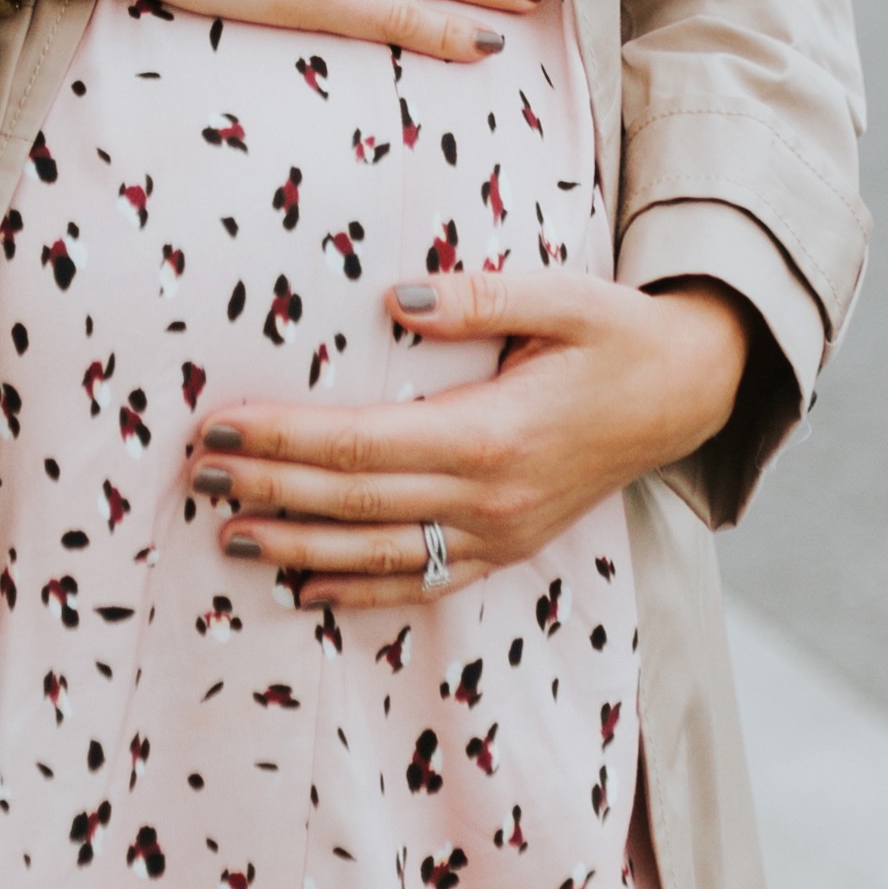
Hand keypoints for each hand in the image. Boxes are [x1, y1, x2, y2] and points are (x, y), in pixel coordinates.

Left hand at [187, 270, 752, 607]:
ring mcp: (499, 534)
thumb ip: (479, 297)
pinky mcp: (507, 549)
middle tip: (199, 475)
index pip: (363, 444)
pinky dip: (360, 593)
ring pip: (379, 556)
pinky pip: (421, 582)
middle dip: (270, 489)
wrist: (688, 394)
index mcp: (494, 434)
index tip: (220, 426)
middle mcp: (491, 498)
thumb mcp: (564, 295)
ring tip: (228, 536)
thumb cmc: (619, 334)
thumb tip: (395, 298)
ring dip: (298, 548)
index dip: (285, 438)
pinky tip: (306, 590)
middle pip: (356, 504)